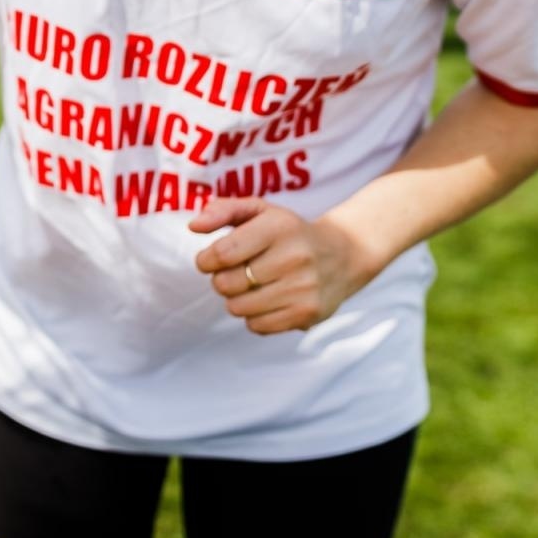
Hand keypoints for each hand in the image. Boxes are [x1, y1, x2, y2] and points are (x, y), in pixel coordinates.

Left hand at [190, 198, 372, 334]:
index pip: (222, 253)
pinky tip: (269, 300)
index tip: (210, 260)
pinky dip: (254, 317)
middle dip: (222, 280)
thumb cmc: (287, 232)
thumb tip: (194, 225)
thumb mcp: (259, 211)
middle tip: (237, 272)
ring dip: (237, 299)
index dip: (206, 260)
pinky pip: (256, 326)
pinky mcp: (307, 313)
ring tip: (254, 286)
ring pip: (238, 308)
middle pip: (225, 284)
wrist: (343, 254)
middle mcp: (295, 257)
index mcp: (279, 227)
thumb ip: (222, 211)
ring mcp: (303, 288)